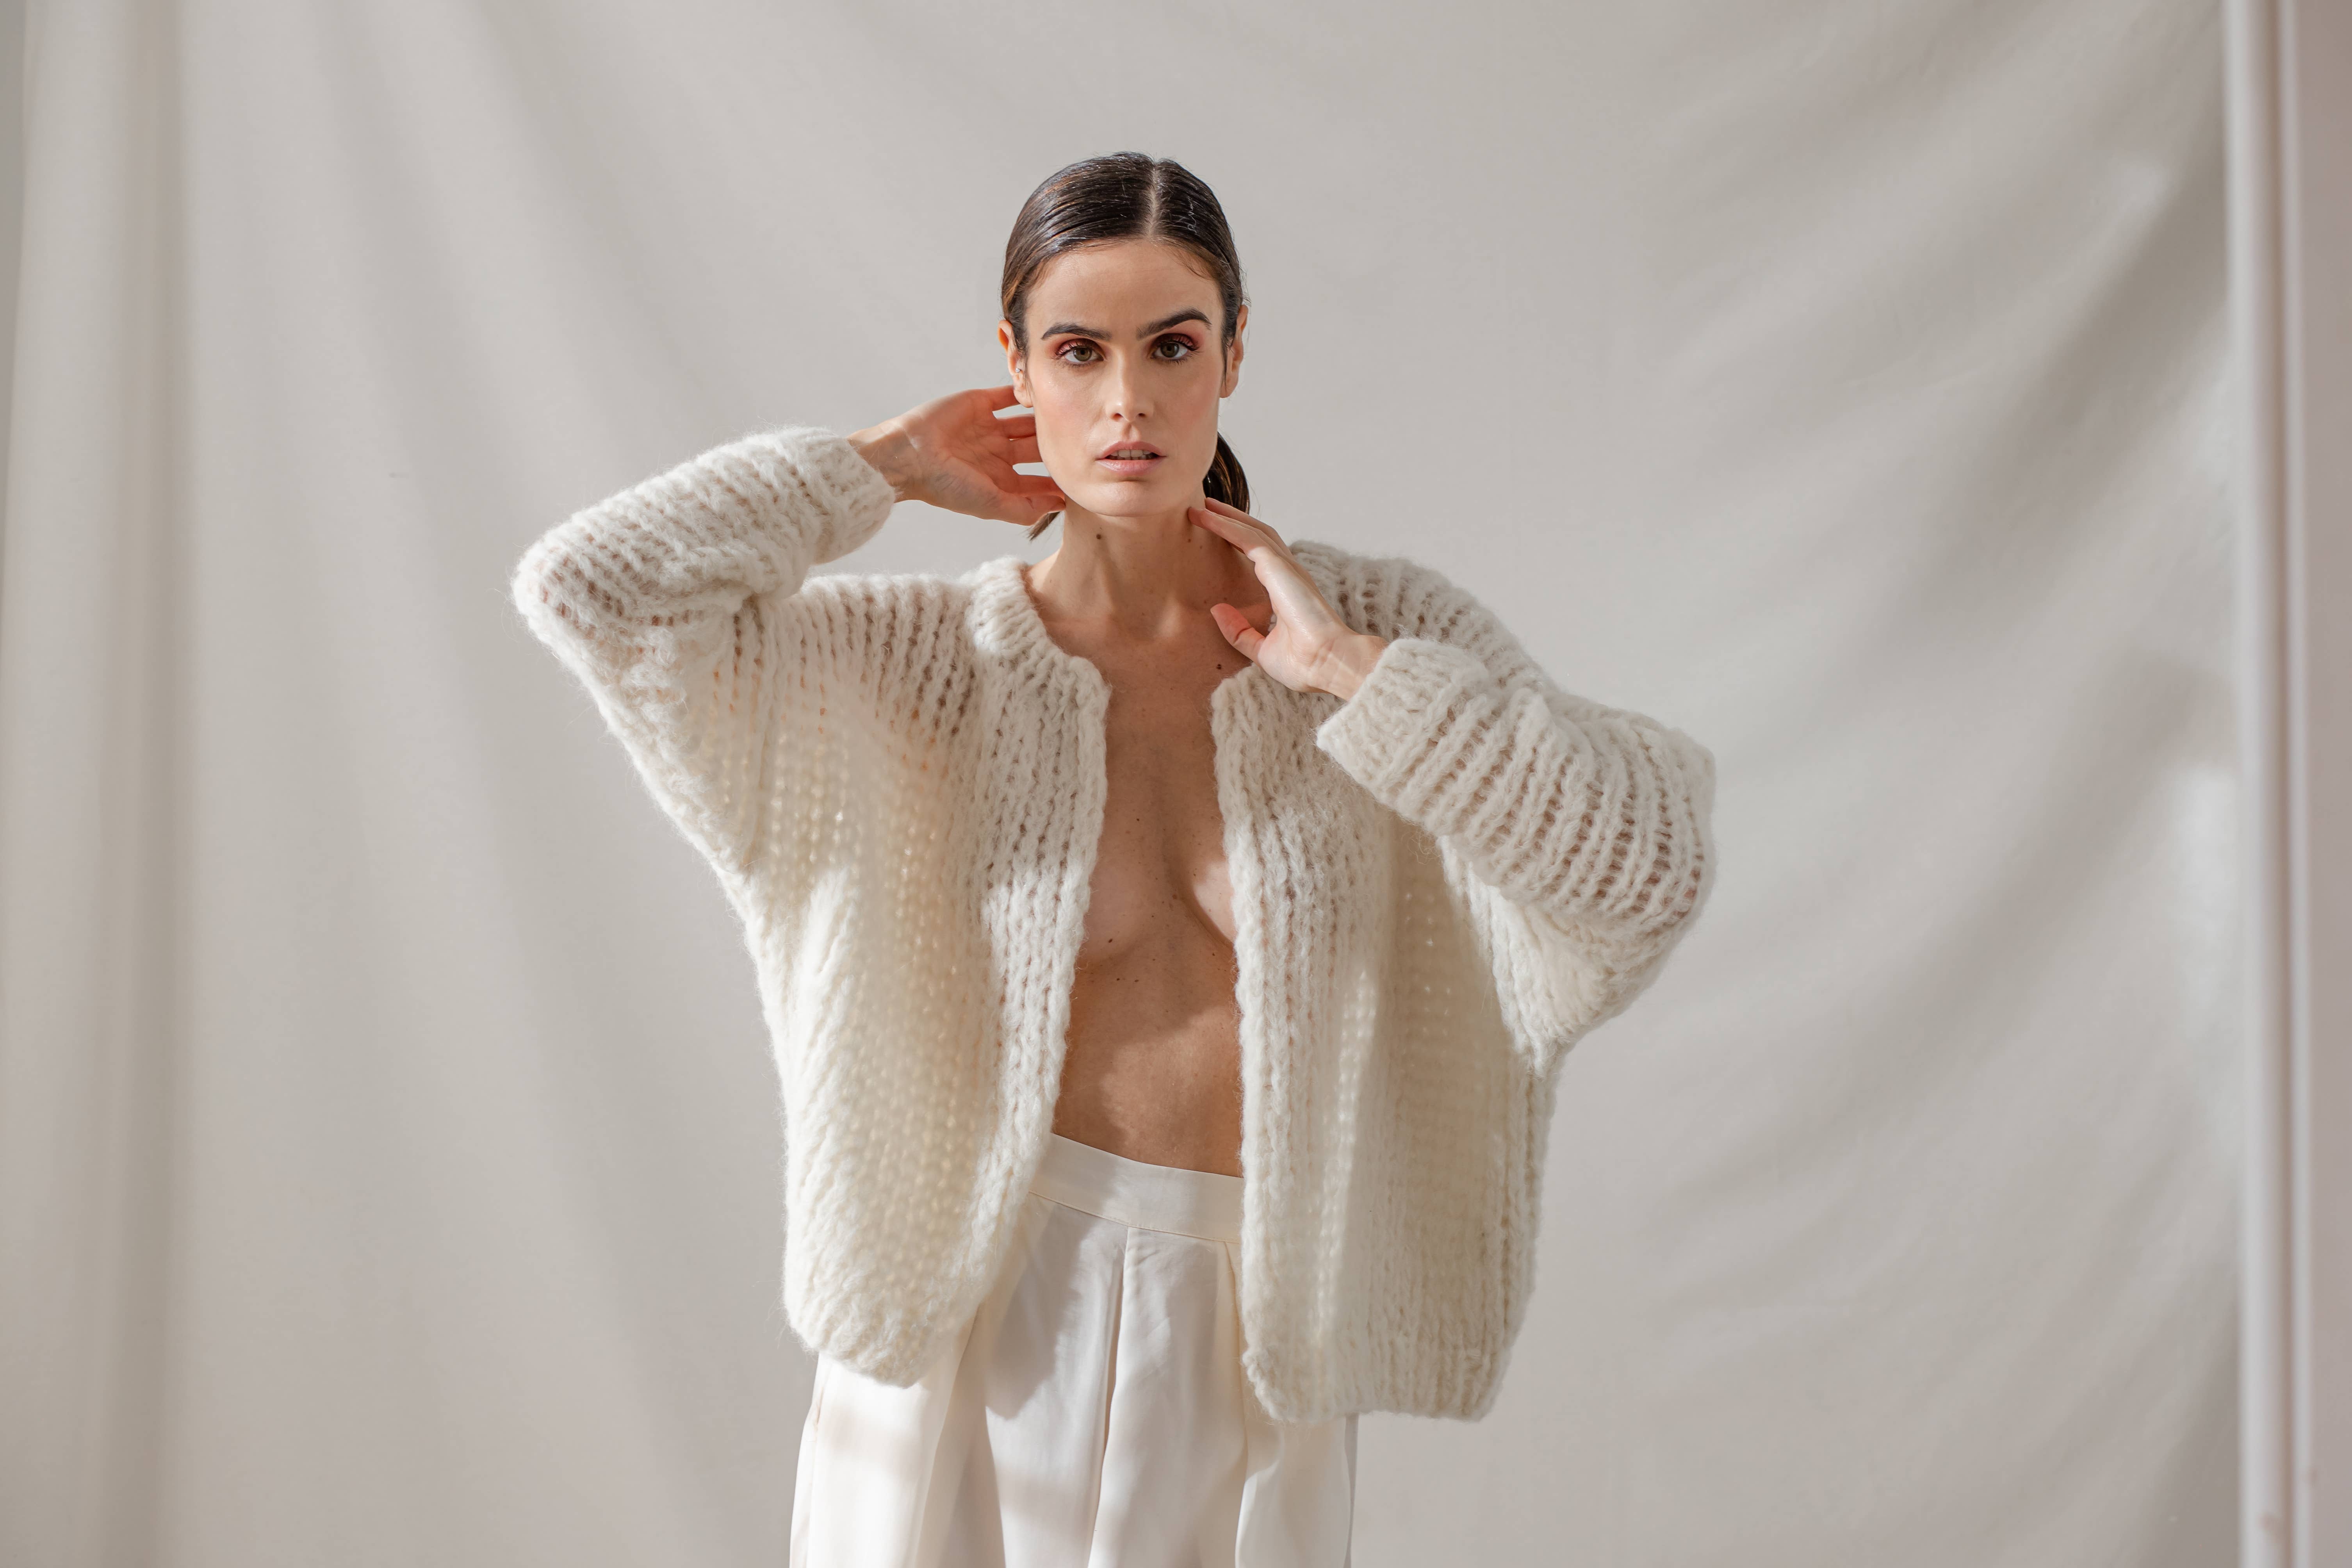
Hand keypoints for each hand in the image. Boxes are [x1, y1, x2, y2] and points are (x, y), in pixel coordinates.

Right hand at [847, 385, 1066, 527]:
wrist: (909, 455)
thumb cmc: (945, 485)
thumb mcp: (990, 504)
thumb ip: (1025, 509)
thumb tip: (1061, 506)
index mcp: (1001, 479)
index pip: (1039, 479)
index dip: (1059, 477)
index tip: (1085, 472)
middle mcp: (998, 453)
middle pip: (1037, 447)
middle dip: (1057, 444)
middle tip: (1084, 437)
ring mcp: (989, 427)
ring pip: (1027, 420)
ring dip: (1046, 417)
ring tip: (1070, 412)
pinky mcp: (980, 403)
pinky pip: (1008, 394)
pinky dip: (1025, 390)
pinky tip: (1044, 389)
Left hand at [1190, 498, 1387, 699]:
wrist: (1328, 664)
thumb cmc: (1304, 663)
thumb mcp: (1261, 650)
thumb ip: (1239, 632)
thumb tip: (1216, 610)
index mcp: (1286, 591)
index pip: (1260, 557)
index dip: (1238, 541)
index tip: (1216, 532)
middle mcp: (1288, 574)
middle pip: (1257, 536)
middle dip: (1232, 521)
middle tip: (1205, 509)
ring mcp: (1285, 568)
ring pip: (1251, 531)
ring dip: (1226, 517)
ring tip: (1201, 507)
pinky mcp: (1278, 567)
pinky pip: (1247, 538)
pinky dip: (1225, 525)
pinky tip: (1206, 517)